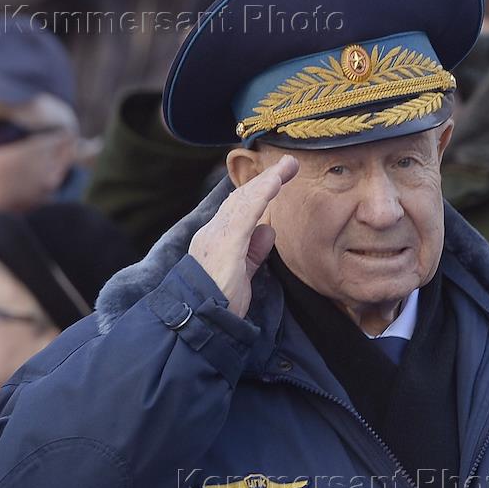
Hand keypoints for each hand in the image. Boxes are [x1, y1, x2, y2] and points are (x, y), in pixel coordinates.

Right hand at [188, 154, 298, 317]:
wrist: (200, 322)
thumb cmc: (220, 304)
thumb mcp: (242, 274)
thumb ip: (253, 251)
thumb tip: (268, 230)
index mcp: (216, 240)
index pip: (238, 210)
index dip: (258, 193)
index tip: (276, 180)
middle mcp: (213, 232)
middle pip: (241, 199)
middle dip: (265, 180)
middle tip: (288, 164)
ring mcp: (218, 236)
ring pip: (244, 200)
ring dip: (268, 181)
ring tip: (287, 166)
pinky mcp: (226, 244)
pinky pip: (246, 213)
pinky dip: (262, 194)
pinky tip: (275, 182)